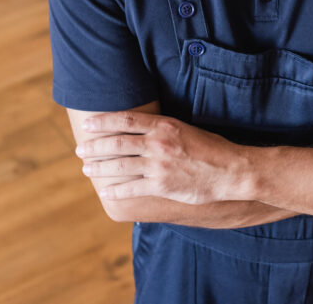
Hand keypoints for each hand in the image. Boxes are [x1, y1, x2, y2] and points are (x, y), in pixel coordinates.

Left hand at [77, 111, 245, 204]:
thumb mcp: (187, 129)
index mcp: (164, 125)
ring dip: (99, 168)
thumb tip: (143, 130)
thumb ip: (164, 130)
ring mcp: (159, 165)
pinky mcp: (162, 185)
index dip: (103, 121)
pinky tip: (107, 191)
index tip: (87, 125)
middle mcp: (158, 143)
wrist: (231, 171)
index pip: (126, 120)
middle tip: (81, 150)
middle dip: (95, 147)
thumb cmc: (212, 148)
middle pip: (117, 143)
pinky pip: (132, 188)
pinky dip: (116, 190)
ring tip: (87, 169)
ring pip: (119, 166)